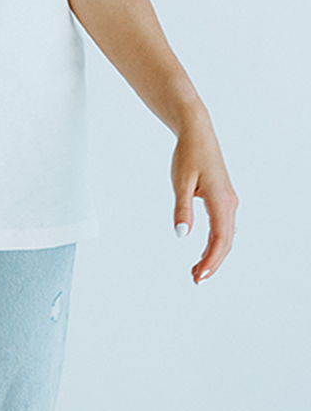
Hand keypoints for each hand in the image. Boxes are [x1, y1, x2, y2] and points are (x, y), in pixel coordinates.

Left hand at [171, 113, 237, 282]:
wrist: (196, 132)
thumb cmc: (188, 154)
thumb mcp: (180, 182)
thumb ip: (182, 209)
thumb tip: (181, 235)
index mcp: (221, 200)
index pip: (220, 239)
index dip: (211, 260)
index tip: (199, 275)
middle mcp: (229, 202)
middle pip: (226, 241)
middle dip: (212, 262)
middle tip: (196, 278)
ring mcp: (228, 200)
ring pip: (226, 235)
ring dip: (214, 254)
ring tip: (198, 269)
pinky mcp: (223, 197)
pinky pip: (223, 226)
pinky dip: (215, 242)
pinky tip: (204, 250)